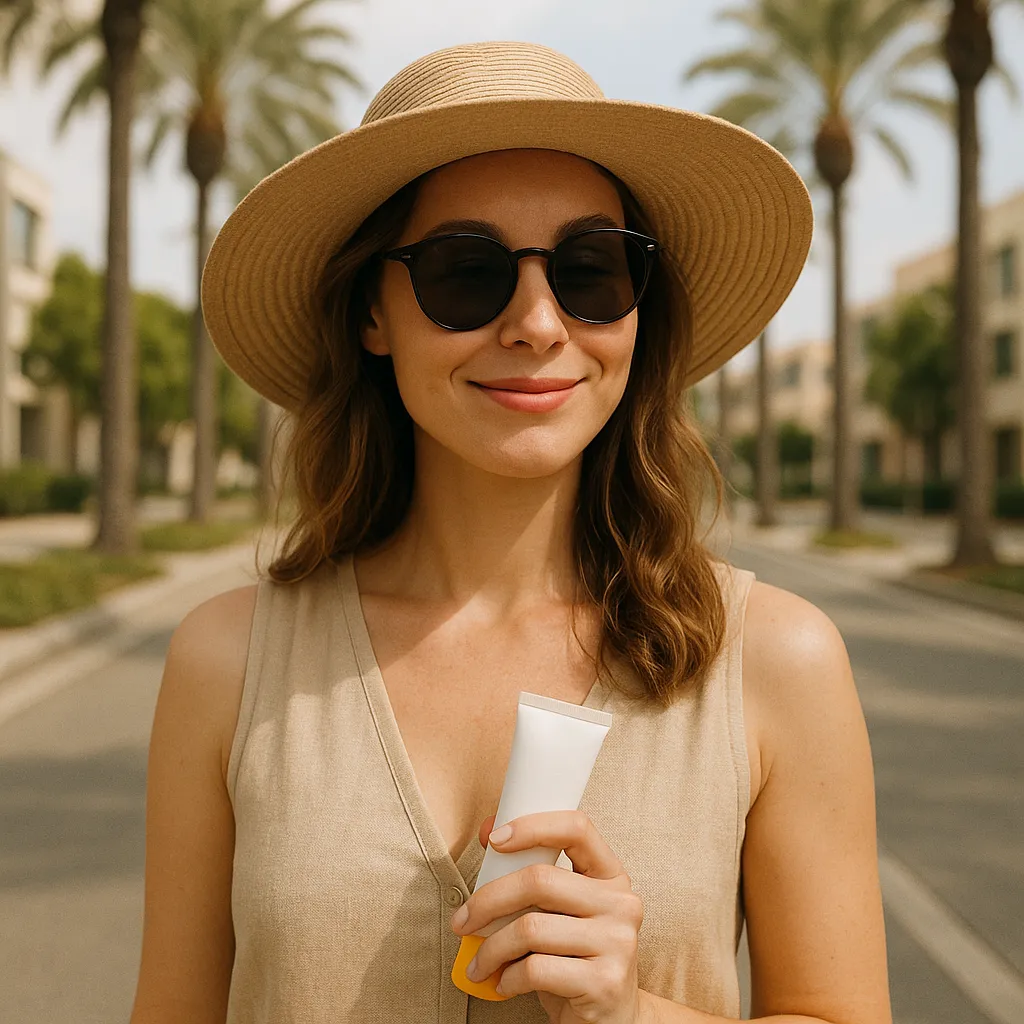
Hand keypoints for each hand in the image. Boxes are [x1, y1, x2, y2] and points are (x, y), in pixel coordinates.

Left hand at [451, 809, 645, 1023]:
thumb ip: (533, 874)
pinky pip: (535, 969)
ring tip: (479, 963)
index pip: (577, 828)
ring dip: (491, 949)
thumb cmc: (575, 957)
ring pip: (531, 928)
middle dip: (488, 900)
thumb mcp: (562, 911)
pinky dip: (507, 977)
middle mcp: (622, 903)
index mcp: (612, 875)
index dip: (532, 827)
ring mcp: (618, 943)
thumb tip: (489, 832)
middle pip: (539, 881)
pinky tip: (503, 983)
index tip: (495, 841)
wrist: (614, 1019)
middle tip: (461, 921)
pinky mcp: (604, 982)